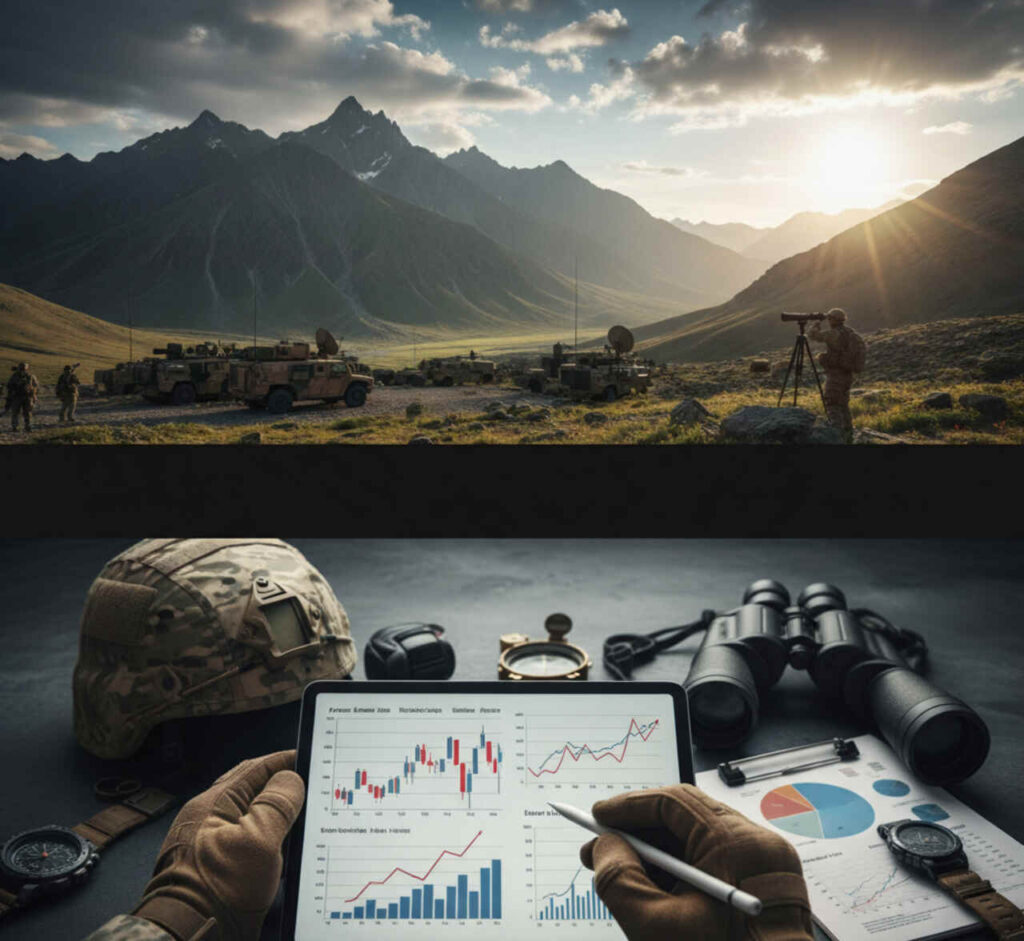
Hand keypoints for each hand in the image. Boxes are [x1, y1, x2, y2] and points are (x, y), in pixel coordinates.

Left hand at [133, 751, 304, 940]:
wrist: (187, 940)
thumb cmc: (217, 892)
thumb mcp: (258, 842)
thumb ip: (277, 804)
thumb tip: (290, 778)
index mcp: (213, 803)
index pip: (256, 768)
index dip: (285, 761)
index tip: (310, 759)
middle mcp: (208, 820)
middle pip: (251, 790)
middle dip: (280, 786)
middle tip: (310, 787)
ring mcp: (209, 845)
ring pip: (250, 817)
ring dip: (275, 814)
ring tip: (301, 817)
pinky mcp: (214, 869)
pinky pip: (246, 841)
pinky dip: (267, 839)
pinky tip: (281, 850)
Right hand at [580, 785, 811, 940]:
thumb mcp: (657, 928)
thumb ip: (619, 879)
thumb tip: (605, 846)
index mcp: (736, 844)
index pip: (674, 802)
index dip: (629, 807)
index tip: (600, 817)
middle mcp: (756, 845)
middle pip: (684, 818)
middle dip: (637, 832)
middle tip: (602, 847)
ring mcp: (764, 864)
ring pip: (696, 840)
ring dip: (654, 853)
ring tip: (621, 874)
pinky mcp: (761, 883)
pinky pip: (712, 860)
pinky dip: (678, 870)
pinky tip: (651, 888)